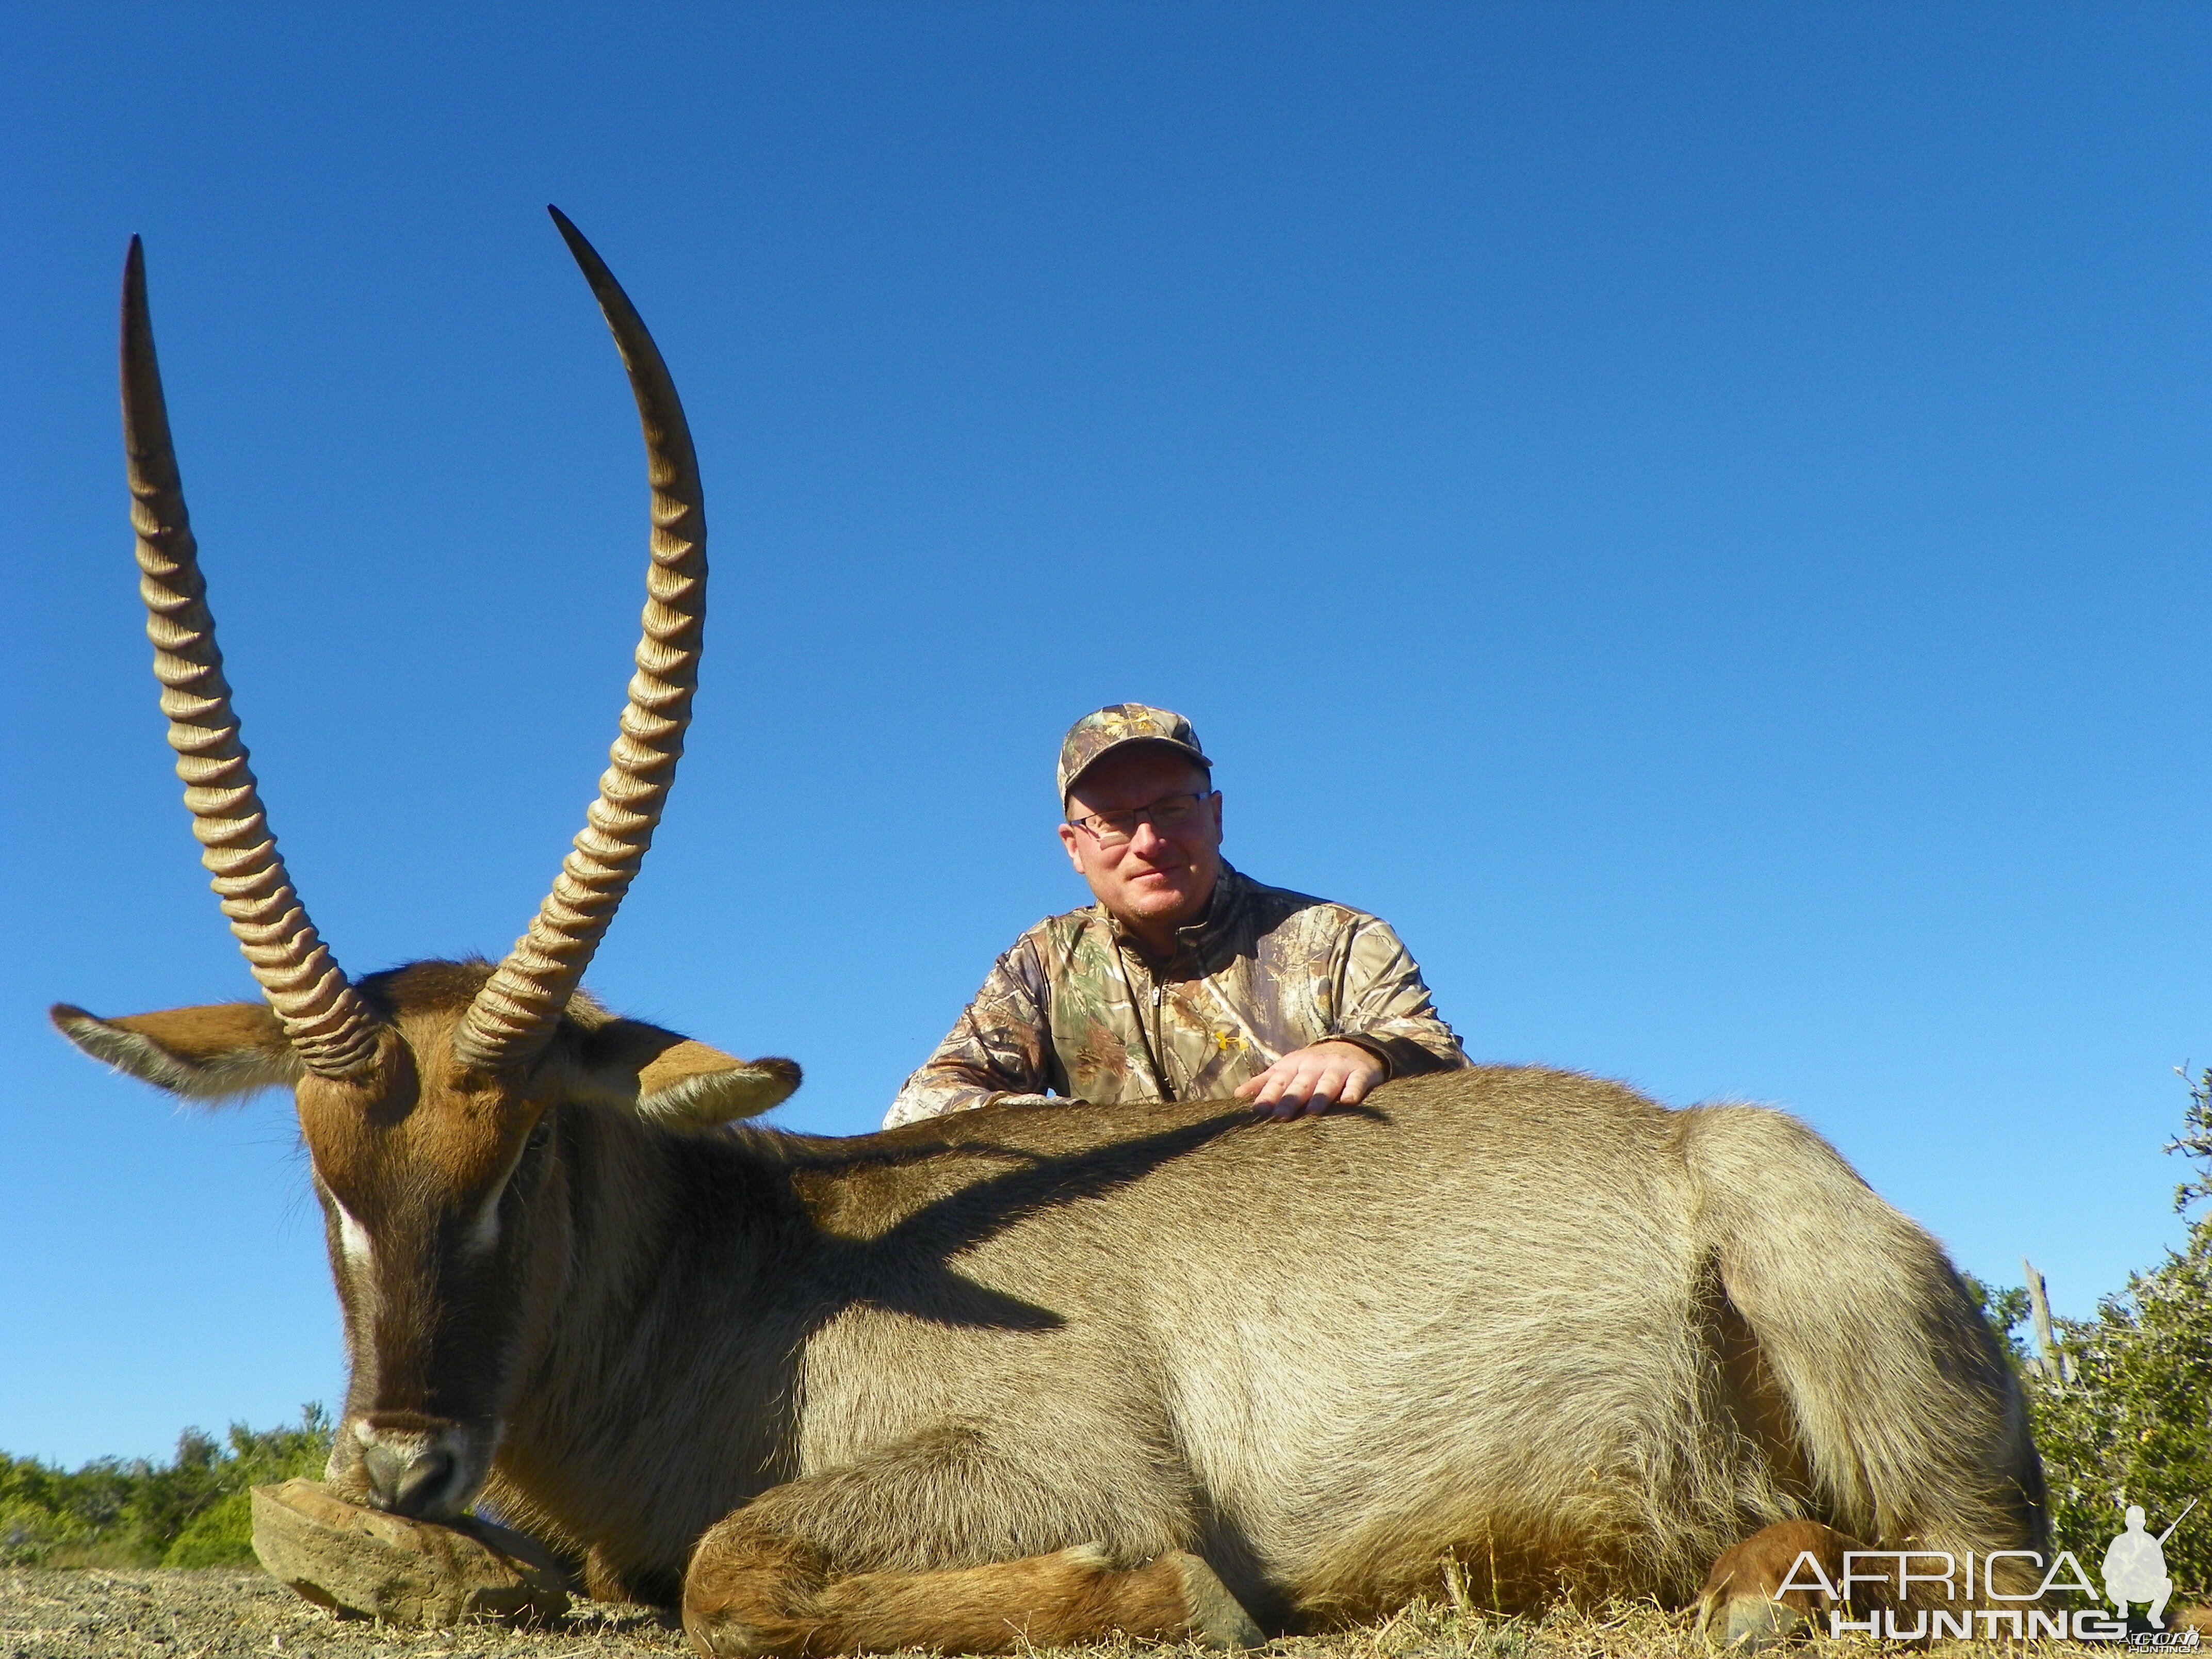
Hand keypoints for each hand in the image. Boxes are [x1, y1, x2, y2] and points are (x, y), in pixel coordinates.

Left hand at [1234, 1041, 1384, 1119]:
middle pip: (1301, 1084)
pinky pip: (1356, 1082)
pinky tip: (1348, 1102)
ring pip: (1327, 1083)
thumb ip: (1264, 1083)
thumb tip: (1237, 1095)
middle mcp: (1314, 1067)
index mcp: (1293, 1066)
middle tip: (1281, 1116)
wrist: (1353, 1048)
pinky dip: (1353, 1091)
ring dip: (1320, 1096)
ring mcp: (1337, 1069)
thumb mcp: (1288, 1069)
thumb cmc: (1313, 1066)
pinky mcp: (1360, 1073)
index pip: (1278, 1081)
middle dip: (1290, 1099)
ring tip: (1314, 1111)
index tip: (1258, 1110)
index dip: (1268, 1095)